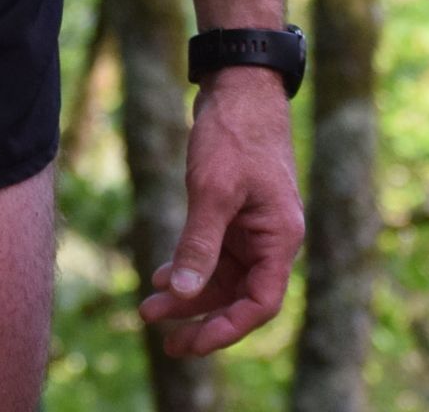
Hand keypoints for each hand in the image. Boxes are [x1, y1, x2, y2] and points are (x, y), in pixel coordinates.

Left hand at [139, 67, 303, 358]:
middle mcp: (271, 239)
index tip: (190, 342)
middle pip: (239, 297)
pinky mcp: (234, 212)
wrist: (238, 85)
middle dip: (200, 318)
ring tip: (147, 310)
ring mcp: (253, 226)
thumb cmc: (234, 133)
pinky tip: (159, 276)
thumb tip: (180, 293)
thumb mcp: (212, 190)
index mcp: (280, 239)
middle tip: (163, 339)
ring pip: (222, 277)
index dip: (226, 329)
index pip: (259, 304)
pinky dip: (188, 266)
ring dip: (187, 294)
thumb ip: (198, 243)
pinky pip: (213, 254)